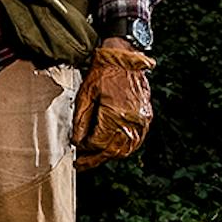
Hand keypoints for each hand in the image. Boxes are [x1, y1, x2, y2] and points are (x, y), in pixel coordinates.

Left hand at [71, 39, 154, 169]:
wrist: (124, 58)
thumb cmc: (103, 73)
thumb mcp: (86, 95)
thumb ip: (81, 120)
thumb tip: (77, 141)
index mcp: (115, 115)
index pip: (98, 143)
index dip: (85, 149)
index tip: (76, 150)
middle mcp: (131, 121)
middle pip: (112, 150)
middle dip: (95, 158)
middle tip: (82, 163)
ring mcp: (141, 121)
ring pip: (125, 149)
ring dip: (109, 155)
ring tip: (94, 158)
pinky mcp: (146, 118)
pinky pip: (136, 141)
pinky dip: (123, 148)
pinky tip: (111, 149)